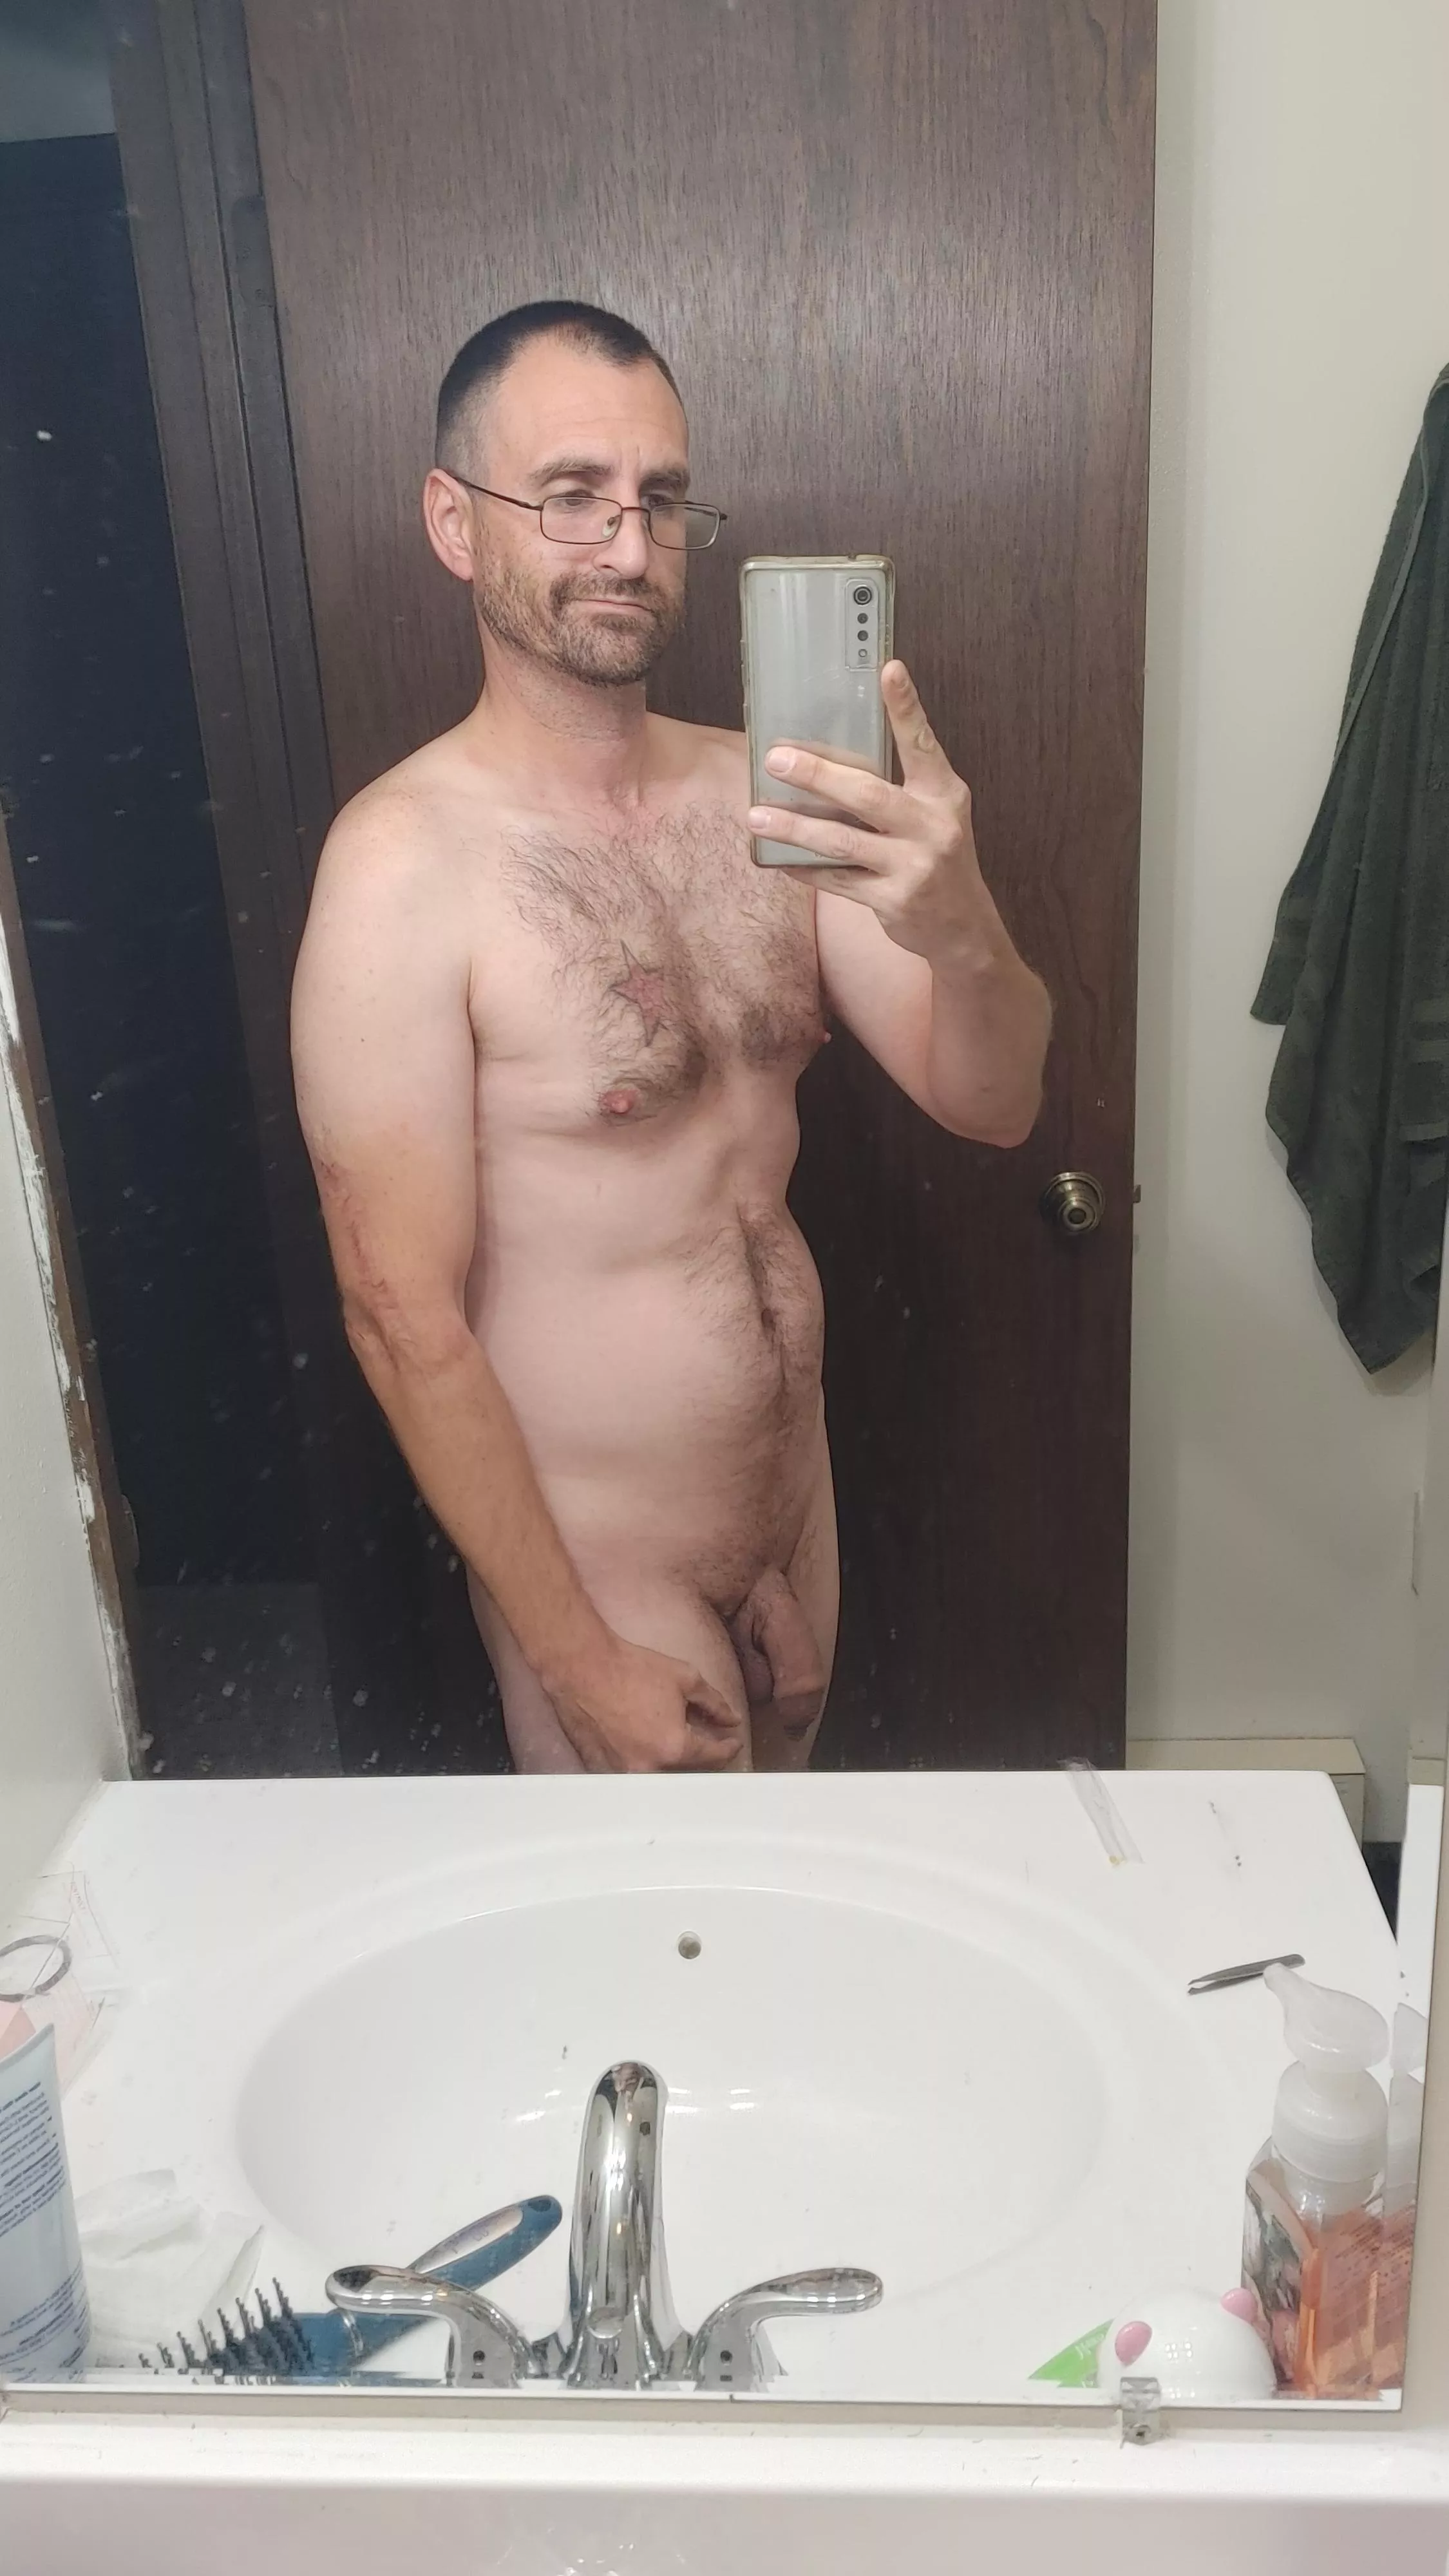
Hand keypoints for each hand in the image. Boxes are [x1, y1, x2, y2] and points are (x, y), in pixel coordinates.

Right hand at [548, 1631, 746, 1772]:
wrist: (582, 1666)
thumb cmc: (632, 1668)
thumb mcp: (685, 1678)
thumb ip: (714, 1703)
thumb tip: (731, 1720)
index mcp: (673, 1747)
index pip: (712, 1758)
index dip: (728, 1748)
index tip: (733, 1741)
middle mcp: (648, 1768)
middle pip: (686, 1774)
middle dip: (701, 1760)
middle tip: (709, 1743)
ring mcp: (621, 1772)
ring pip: (658, 1778)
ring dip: (672, 1765)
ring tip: (677, 1744)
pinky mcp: (600, 1768)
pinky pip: (631, 1773)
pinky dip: (644, 1763)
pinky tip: (646, 1745)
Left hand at [747, 661, 987, 962]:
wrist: (964, 928)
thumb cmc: (939, 857)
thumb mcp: (936, 814)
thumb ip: (901, 785)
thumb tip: (835, 755)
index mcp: (944, 794)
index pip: (922, 743)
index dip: (906, 707)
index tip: (889, 669)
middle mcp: (932, 827)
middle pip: (867, 795)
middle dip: (817, 776)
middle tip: (776, 759)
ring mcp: (913, 866)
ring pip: (842, 842)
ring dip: (794, 829)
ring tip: (756, 816)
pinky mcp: (892, 901)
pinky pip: (837, 882)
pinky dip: (804, 869)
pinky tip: (776, 860)